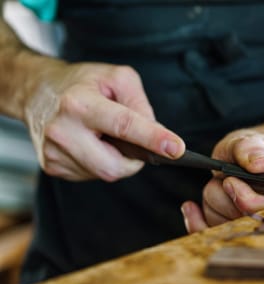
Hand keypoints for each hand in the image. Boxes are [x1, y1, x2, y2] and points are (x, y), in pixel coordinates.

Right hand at [24, 62, 184, 180]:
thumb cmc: (83, 83)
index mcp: (79, 104)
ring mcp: (53, 152)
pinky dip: (101, 162)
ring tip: (106, 137)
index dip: (153, 138)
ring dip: (117, 160)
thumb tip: (157, 135)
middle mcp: (62, 130)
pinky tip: (93, 145)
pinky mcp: (52, 166)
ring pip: (104, 173)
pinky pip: (91, 175)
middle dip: (134, 160)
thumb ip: (141, 105)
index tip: (176, 149)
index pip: (124, 126)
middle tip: (138, 145)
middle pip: (113, 166)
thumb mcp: (117, 78)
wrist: (37, 91)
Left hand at [181, 130, 263, 232]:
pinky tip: (191, 207)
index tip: (230, 181)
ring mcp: (252, 227)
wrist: (243, 159)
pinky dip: (196, 221)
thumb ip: (253, 148)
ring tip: (222, 183)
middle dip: (226, 196)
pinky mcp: (232, 233)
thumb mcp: (251, 141)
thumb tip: (261, 164)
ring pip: (224, 225)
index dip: (248, 200)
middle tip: (227, 179)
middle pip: (244, 220)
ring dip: (214, 200)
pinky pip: (210, 236)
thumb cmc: (252, 151)